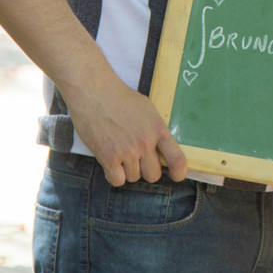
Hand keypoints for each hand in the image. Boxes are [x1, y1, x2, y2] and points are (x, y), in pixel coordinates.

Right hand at [69, 78, 188, 185]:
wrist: (93, 92)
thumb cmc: (119, 97)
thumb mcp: (147, 109)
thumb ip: (155, 130)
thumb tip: (161, 150)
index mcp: (158, 129)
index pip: (177, 159)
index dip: (179, 172)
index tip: (176, 176)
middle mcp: (145, 142)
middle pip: (153, 175)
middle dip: (145, 170)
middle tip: (136, 158)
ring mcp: (127, 150)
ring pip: (133, 177)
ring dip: (126, 170)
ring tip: (118, 151)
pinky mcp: (108, 156)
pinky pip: (117, 180)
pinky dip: (113, 174)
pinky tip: (110, 162)